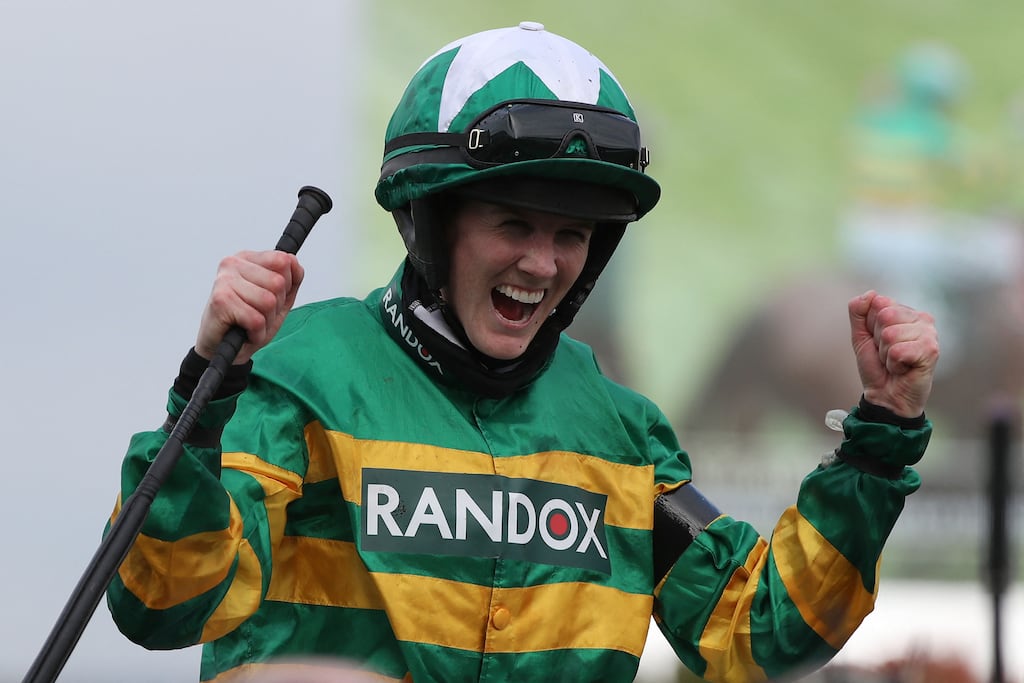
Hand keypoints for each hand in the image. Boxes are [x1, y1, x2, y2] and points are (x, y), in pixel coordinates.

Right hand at [195, 250, 303, 363]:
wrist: (223, 348)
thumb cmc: (249, 322)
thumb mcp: (279, 300)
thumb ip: (291, 280)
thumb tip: (294, 261)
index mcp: (247, 258)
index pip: (283, 261)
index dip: (287, 286)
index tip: (272, 298)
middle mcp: (233, 264)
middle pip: (278, 283)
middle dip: (276, 307)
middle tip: (258, 314)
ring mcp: (225, 281)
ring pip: (269, 301)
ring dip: (266, 321)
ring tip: (251, 324)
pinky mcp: (221, 301)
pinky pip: (257, 320)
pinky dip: (257, 333)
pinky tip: (245, 333)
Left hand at [848, 290, 939, 417]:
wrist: (885, 395)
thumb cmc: (876, 366)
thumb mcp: (861, 335)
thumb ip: (858, 311)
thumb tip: (871, 293)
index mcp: (905, 311)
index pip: (878, 303)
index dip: (870, 327)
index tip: (878, 342)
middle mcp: (921, 318)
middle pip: (884, 316)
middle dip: (878, 340)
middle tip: (888, 354)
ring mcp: (929, 333)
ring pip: (890, 334)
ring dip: (886, 354)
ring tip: (895, 362)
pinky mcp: (931, 350)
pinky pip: (898, 350)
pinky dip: (893, 364)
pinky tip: (903, 369)